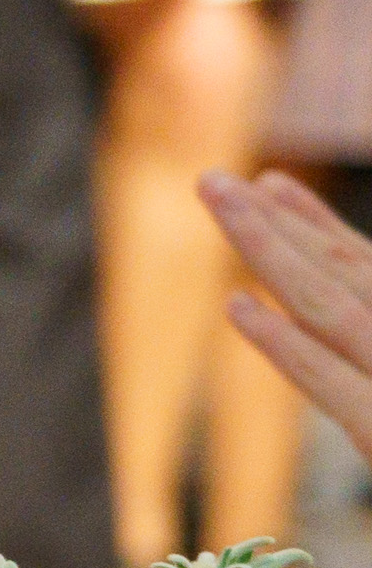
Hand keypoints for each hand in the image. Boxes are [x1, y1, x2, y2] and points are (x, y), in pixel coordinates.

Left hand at [207, 170, 371, 454]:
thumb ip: (360, 360)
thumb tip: (325, 317)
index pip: (371, 276)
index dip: (320, 230)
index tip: (271, 189)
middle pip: (344, 279)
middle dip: (277, 227)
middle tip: (211, 181)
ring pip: (333, 310)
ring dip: (272, 254)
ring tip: (219, 203)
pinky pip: (336, 386)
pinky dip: (285, 347)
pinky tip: (235, 309)